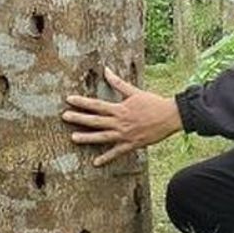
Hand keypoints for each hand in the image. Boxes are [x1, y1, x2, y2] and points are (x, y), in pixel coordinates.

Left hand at [61, 66, 182, 166]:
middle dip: (78, 118)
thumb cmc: (152, 102)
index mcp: (119, 108)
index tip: (69, 100)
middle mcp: (119, 122)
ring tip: (73, 138)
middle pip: (95, 121)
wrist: (169, 116)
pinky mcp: (131, 145)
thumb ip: (118, 82)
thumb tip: (106, 70)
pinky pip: (116, 153)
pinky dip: (106, 158)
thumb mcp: (134, 91)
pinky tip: (95, 162)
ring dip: (87, 138)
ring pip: (102, 137)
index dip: (82, 102)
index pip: (96, 105)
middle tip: (64, 117)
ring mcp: (124, 135)